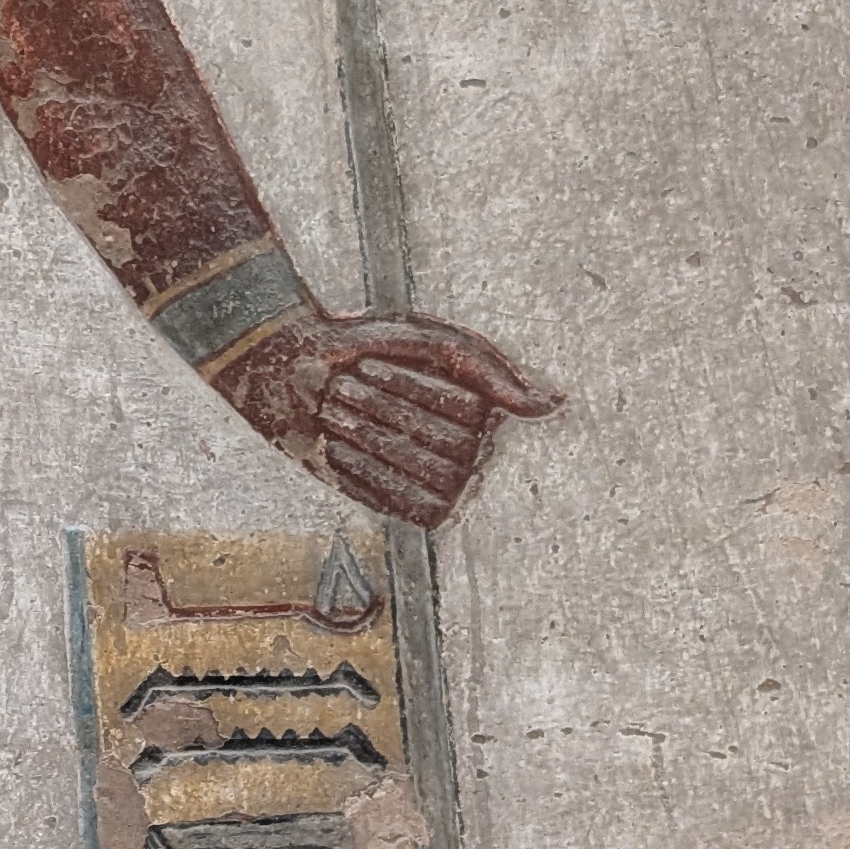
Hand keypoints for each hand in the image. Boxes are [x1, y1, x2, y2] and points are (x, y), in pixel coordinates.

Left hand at [217, 310, 554, 528]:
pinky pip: (401, 504)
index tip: (370, 361)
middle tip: (346, 387)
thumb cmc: (368, 348)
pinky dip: (364, 471)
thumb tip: (553, 405)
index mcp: (484, 410)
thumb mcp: (434, 341)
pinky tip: (335, 442)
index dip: (413, 390)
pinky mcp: (402, 507)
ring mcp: (437, 484)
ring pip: (427, 476)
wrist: (296, 374)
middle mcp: (470, 453)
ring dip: (372, 440)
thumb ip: (491, 372)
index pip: (468, 415)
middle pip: (449, 448)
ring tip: (337, 410)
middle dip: (387, 412)